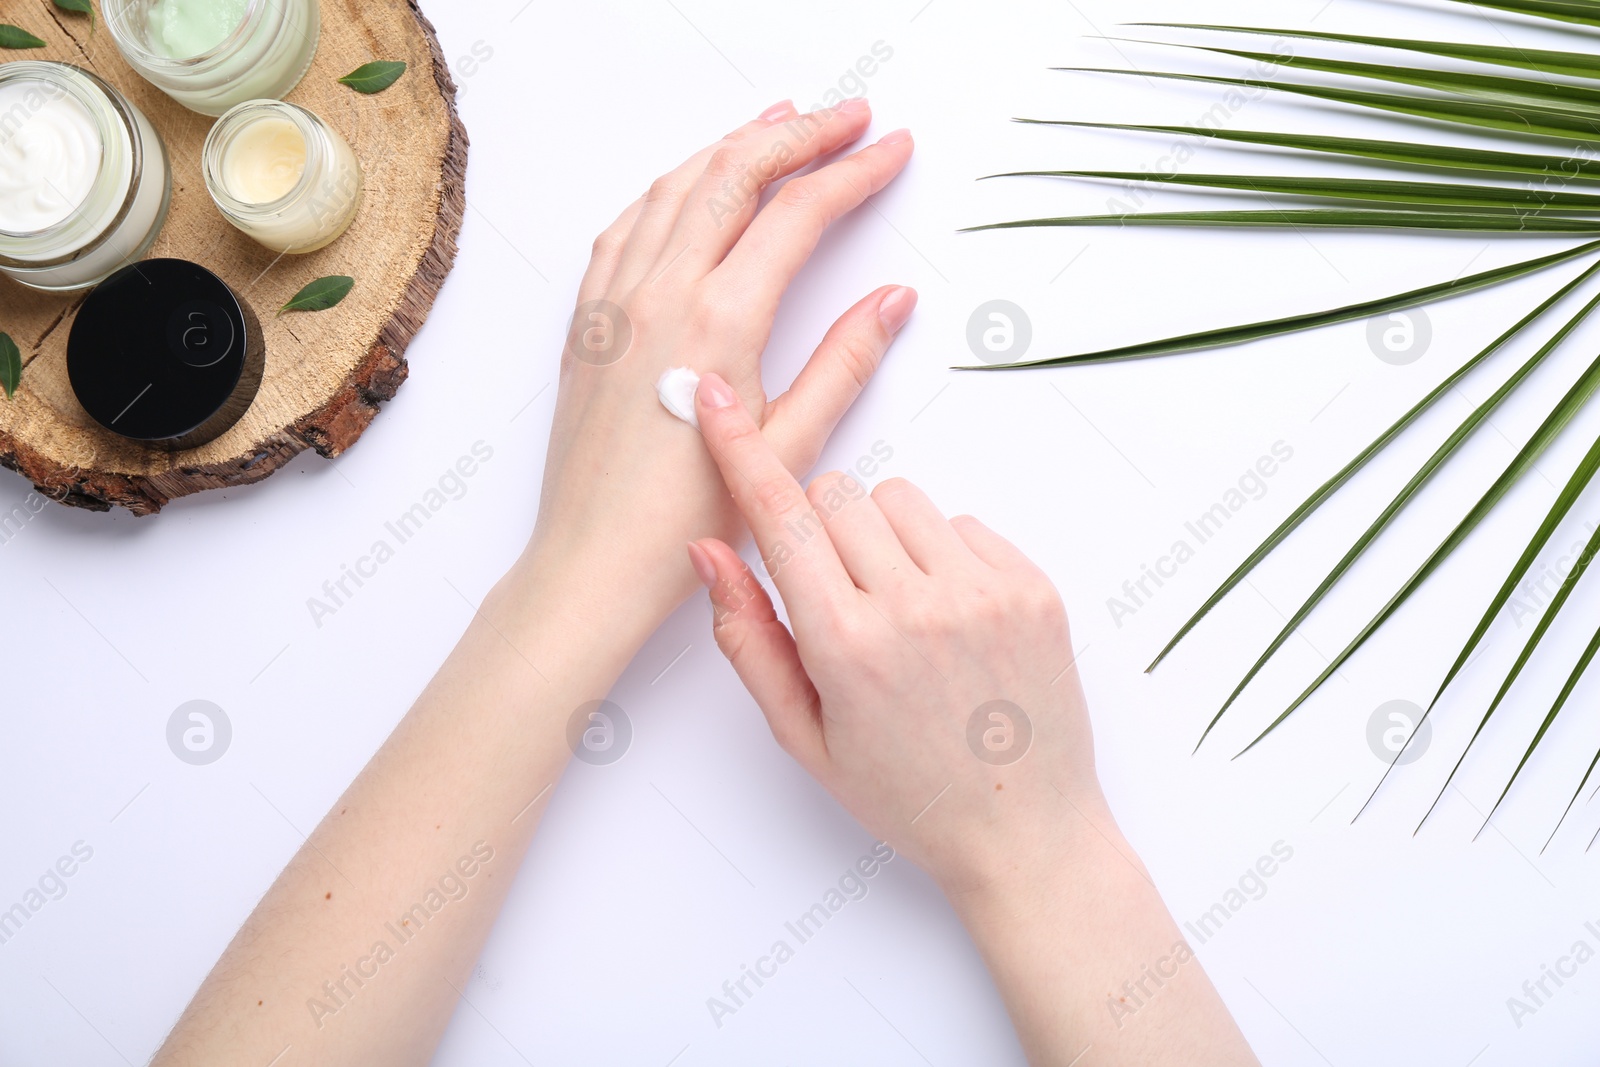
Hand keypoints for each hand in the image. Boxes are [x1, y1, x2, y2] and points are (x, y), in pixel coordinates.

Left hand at [525, 99, 916, 625]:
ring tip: (780, 123)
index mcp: (718, 320)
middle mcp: (660, 292)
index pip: (798, 214)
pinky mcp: (589, 317)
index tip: (891, 150)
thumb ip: (845, 362)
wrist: (596, 559)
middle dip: (800, 134)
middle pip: (736, 174)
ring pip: (678, 185)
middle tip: (849, 117)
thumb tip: (892, 300)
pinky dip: (670, 186)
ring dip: (733, 144)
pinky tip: (691, 183)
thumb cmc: (688, 519)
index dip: (853, 173)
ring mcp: (616, 298)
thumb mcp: (788, 445)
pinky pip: (629, 222)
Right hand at [684, 372, 1103, 895]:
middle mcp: (916, 606)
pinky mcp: (1032, 586)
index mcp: (847, 645)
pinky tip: (950, 620)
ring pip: (900, 497)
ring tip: (901, 610)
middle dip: (821, 526)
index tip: (716, 399)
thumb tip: (708, 552)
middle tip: (838, 591)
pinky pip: (963, 522)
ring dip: (883, 535)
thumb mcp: (805, 736)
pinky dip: (944, 553)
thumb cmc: (908, 795)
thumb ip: (748, 638)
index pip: (780, 516)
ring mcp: (983, 592)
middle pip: (838, 492)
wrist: (1025, 833)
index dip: (740, 450)